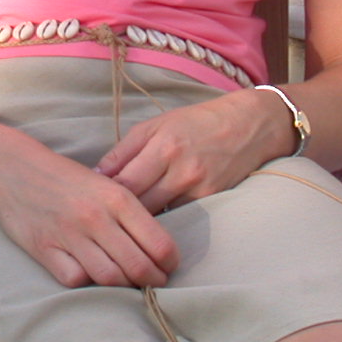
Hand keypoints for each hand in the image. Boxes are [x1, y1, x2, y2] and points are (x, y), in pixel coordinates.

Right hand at [0, 140, 179, 289]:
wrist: (13, 167)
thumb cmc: (64, 175)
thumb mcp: (104, 182)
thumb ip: (129, 212)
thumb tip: (157, 247)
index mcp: (116, 197)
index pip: (159, 244)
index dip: (169, 263)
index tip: (167, 266)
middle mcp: (95, 217)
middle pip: (139, 267)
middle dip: (152, 280)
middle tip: (152, 280)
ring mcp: (69, 234)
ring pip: (110, 278)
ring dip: (123, 284)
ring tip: (126, 280)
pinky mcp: (44, 248)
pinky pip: (76, 278)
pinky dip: (86, 280)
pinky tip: (88, 270)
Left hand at [95, 90, 291, 212]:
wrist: (246, 126)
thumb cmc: (194, 122)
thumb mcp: (154, 126)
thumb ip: (123, 151)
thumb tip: (96, 175)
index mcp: (162, 146)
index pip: (124, 182)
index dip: (106, 195)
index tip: (95, 199)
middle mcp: (180, 169)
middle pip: (140, 204)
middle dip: (120, 211)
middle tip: (106, 214)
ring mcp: (198, 189)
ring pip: (159, 216)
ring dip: (141, 219)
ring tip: (125, 219)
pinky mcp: (212, 201)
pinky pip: (179, 217)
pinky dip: (164, 218)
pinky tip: (154, 218)